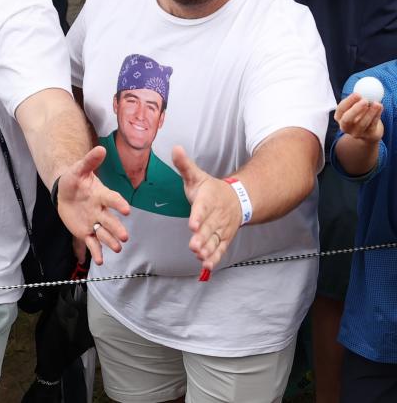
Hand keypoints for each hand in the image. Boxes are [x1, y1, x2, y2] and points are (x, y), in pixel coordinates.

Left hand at [55, 146, 129, 265]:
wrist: (64, 192)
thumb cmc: (74, 180)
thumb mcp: (78, 169)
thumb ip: (90, 161)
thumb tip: (101, 148)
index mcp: (101, 195)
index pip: (112, 199)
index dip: (118, 204)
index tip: (126, 209)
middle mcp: (100, 210)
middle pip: (110, 221)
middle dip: (117, 228)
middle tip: (125, 237)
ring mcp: (94, 222)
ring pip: (104, 234)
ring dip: (111, 241)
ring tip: (118, 248)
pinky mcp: (86, 232)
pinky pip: (92, 243)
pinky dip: (96, 252)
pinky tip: (100, 261)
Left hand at [173, 146, 241, 272]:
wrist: (238, 199)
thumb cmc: (211, 189)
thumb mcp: (197, 175)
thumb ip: (184, 165)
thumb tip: (175, 148)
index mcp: (208, 200)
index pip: (202, 209)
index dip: (198, 217)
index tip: (193, 225)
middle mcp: (216, 216)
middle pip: (209, 228)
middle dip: (201, 238)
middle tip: (193, 245)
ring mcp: (221, 228)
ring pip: (215, 240)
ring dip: (207, 249)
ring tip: (200, 257)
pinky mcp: (223, 238)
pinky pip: (220, 248)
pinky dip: (214, 257)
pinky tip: (207, 266)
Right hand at [335, 93, 384, 142]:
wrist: (369, 131)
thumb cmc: (361, 114)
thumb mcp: (356, 106)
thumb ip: (357, 98)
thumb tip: (364, 85)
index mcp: (339, 117)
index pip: (340, 109)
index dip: (348, 101)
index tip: (357, 93)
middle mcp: (344, 127)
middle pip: (347, 119)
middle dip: (355, 109)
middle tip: (364, 100)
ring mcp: (355, 133)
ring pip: (362, 124)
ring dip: (370, 113)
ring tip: (377, 103)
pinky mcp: (367, 136)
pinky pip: (372, 125)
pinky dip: (377, 116)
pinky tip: (380, 108)